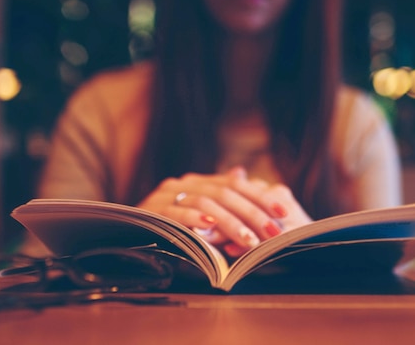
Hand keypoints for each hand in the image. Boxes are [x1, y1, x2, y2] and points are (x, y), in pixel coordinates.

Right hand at [137, 166, 311, 256]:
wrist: (130, 236)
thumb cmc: (175, 230)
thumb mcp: (206, 217)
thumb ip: (223, 198)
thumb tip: (242, 173)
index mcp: (199, 181)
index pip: (236, 184)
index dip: (261, 197)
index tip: (283, 213)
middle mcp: (184, 183)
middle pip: (225, 193)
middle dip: (252, 213)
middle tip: (273, 232)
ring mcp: (166, 195)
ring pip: (206, 202)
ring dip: (230, 222)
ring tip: (249, 241)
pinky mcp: (153, 211)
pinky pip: (177, 213)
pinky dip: (195, 219)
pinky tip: (211, 228)